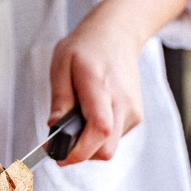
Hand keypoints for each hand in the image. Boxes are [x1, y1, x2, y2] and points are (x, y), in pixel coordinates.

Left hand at [47, 11, 144, 164]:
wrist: (117, 36)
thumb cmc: (86, 47)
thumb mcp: (62, 64)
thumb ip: (59, 98)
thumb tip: (54, 127)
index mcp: (101, 85)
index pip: (99, 128)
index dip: (79, 150)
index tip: (58, 155)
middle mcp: (122, 102)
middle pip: (105, 148)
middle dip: (80, 152)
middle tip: (60, 141)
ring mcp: (133, 110)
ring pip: (109, 147)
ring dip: (89, 143)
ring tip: (76, 119)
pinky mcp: (136, 116)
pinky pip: (115, 138)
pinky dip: (99, 135)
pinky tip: (90, 114)